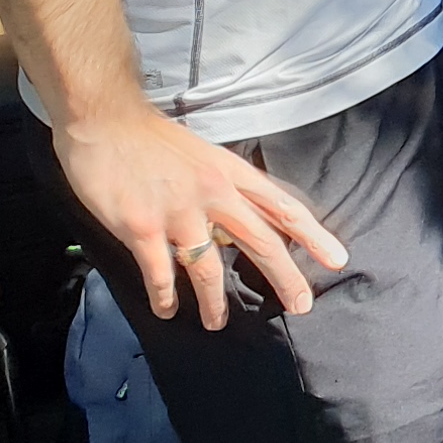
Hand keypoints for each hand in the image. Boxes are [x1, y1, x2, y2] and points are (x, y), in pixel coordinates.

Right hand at [55, 106, 348, 329]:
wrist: (105, 118)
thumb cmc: (153, 139)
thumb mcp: (203, 157)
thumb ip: (224, 193)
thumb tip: (234, 235)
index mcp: (231, 173)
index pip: (283, 207)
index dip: (313, 235)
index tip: (337, 260)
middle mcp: (214, 193)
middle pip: (261, 241)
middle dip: (285, 277)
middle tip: (301, 306)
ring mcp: (178, 213)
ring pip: (210, 269)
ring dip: (215, 302)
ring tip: (217, 323)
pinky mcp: (142, 228)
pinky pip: (161, 274)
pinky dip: (165, 297)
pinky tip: (167, 309)